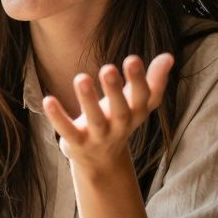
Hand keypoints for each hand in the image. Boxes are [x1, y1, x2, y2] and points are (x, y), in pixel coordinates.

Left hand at [42, 54, 173, 167]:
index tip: (132, 58)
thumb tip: (169, 56)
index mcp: (136, 113)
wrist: (102, 161)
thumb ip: (154, 80)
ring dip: (88, 100)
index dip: (139, 80)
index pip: (142, 97)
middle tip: (108, 68)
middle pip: (121, 110)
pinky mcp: (77, 143)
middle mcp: (119, 125)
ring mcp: (98, 136)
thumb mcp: (138, 103)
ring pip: (94, 120)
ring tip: (81, 78)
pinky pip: (67, 131)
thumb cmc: (121, 120)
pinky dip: (58, 117)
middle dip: (115, 90)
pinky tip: (48, 100)